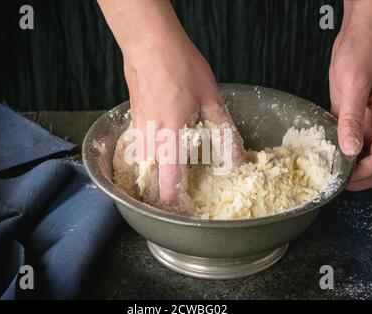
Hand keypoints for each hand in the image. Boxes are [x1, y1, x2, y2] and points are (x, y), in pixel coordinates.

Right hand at [124, 32, 244, 208]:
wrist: (149, 43)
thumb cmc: (178, 65)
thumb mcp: (210, 99)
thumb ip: (224, 133)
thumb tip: (237, 160)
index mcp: (170, 137)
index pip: (168, 185)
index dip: (176, 205)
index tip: (186, 212)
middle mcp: (150, 139)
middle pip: (151, 182)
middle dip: (164, 194)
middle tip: (182, 196)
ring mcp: (138, 130)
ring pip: (144, 167)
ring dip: (157, 177)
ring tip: (174, 175)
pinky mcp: (134, 121)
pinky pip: (140, 149)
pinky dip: (152, 158)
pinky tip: (165, 147)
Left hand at [329, 18, 371, 190]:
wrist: (359, 34)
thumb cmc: (365, 51)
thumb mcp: (355, 84)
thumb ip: (353, 117)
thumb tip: (351, 148)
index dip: (365, 172)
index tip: (344, 179)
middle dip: (358, 177)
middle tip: (334, 180)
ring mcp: (364, 121)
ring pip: (359, 154)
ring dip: (346, 165)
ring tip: (325, 169)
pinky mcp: (349, 115)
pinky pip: (345, 140)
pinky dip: (337, 149)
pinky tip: (322, 152)